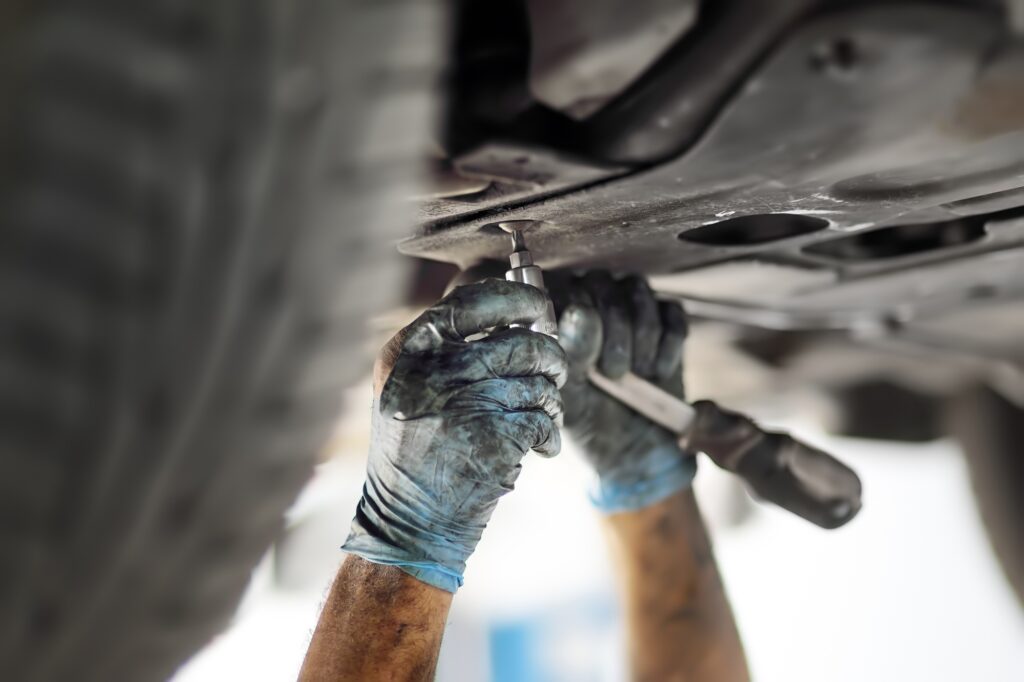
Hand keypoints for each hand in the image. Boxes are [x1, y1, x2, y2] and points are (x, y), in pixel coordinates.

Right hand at [342, 279, 567, 591]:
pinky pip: (543, 420)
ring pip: (538, 381)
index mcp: (408, 351)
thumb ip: (452, 349)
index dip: (517, 298)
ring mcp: (460, 405)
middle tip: (555, 372)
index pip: (473, 301)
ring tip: (542, 416)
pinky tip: (541, 448)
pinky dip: (550, 435)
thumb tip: (524, 315)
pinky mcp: (490, 441)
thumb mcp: (411, 389)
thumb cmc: (417, 452)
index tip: (540, 307)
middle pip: (519, 341)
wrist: (406, 524)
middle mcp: (431, 372)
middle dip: (550, 356)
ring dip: (551, 399)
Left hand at [555, 272, 695, 512]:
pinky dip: (668, 345)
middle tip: (614, 374)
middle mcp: (592, 303)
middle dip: (612, 331)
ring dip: (641, 336)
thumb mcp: (572, 392)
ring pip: (637, 291)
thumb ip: (572, 351)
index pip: (563, 286)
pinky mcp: (666, 323)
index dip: (579, 319)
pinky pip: (671, 311)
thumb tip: (582, 310)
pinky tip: (659, 373)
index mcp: (558, 315)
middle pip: (602, 283)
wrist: (633, 452)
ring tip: (635, 374)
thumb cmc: (589, 419)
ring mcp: (630, 309)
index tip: (587, 361)